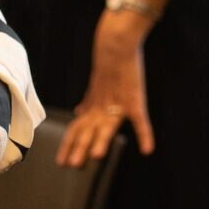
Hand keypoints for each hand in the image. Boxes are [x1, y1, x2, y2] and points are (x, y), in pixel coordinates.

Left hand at [59, 13, 153, 166]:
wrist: (117, 43)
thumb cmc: (109, 62)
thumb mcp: (96, 84)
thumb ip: (89, 101)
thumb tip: (78, 112)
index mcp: (93, 105)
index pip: (77, 128)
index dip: (69, 144)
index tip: (60, 161)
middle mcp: (102, 107)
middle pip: (87, 130)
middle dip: (79, 147)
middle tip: (71, 165)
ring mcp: (118, 104)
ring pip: (107, 126)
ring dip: (101, 142)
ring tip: (96, 157)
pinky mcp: (135, 99)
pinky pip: (141, 120)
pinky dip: (145, 134)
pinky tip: (148, 149)